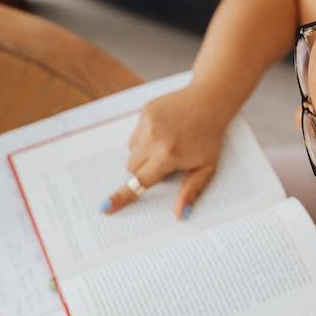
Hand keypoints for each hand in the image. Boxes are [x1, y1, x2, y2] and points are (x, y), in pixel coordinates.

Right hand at [101, 86, 230, 218]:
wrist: (209, 101)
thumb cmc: (210, 137)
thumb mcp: (206, 167)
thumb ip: (191, 191)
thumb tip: (179, 214)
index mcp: (168, 155)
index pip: (139, 181)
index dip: (122, 196)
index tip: (105, 207)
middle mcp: (154, 139)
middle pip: (131, 167)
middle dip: (142, 170)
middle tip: (163, 163)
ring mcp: (147, 123)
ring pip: (131, 150)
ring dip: (143, 153)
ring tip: (166, 143)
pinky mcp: (145, 112)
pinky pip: (135, 133)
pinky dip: (145, 136)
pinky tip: (164, 130)